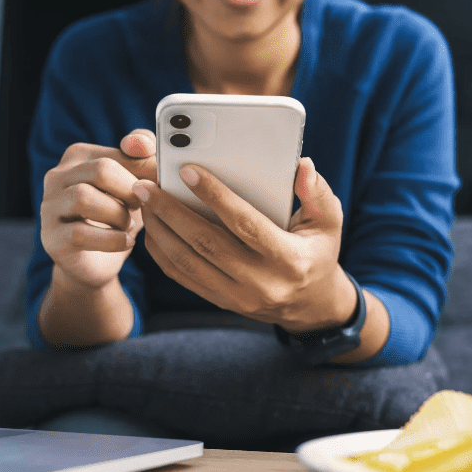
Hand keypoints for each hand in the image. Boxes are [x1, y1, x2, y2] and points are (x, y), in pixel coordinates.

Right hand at [40, 130, 156, 289]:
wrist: (96, 262)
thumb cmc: (118, 215)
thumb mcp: (135, 184)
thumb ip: (143, 158)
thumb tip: (142, 144)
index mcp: (79, 155)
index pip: (120, 151)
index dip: (148, 169)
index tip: (161, 184)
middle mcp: (57, 176)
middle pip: (101, 170)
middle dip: (131, 191)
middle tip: (141, 206)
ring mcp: (49, 207)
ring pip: (84, 198)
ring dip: (118, 215)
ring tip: (128, 225)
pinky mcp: (50, 237)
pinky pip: (79, 234)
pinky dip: (111, 239)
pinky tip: (125, 242)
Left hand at [132, 158, 356, 332]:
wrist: (311, 306)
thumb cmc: (318, 252)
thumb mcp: (328, 222)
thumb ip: (316, 192)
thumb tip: (302, 165)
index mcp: (289, 259)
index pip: (245, 224)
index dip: (214, 196)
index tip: (187, 170)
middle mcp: (261, 282)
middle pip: (206, 243)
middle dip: (171, 211)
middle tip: (146, 185)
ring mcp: (237, 297)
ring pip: (187, 262)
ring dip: (160, 230)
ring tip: (143, 202)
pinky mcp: (221, 301)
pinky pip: (183, 277)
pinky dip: (162, 252)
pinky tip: (152, 228)